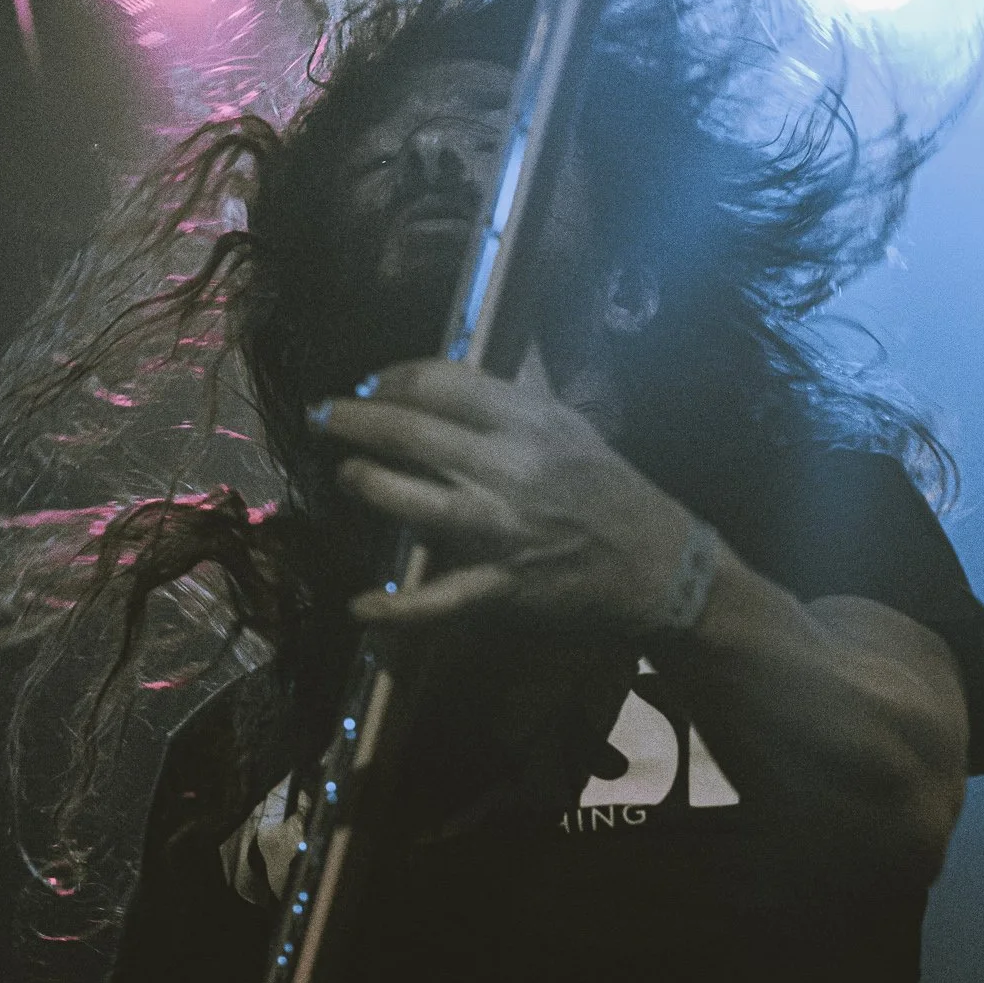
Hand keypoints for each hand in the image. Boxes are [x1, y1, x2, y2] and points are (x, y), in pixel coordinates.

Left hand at [308, 359, 697, 629]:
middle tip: (322, 418)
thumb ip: (509, 401)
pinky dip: (399, 608)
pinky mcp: (503, 587)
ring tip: (346, 476)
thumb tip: (447, 374)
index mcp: (531, 421)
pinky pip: (442, 599)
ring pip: (417, 503)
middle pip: (413, 433)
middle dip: (354, 421)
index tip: (368, 387)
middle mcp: (513, 468)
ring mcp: (505, 529)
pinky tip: (361, 607)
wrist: (661, 567)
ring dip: (367, 485)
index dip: (391, 379)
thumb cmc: (609, 491)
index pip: (441, 382)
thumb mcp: (569, 426)